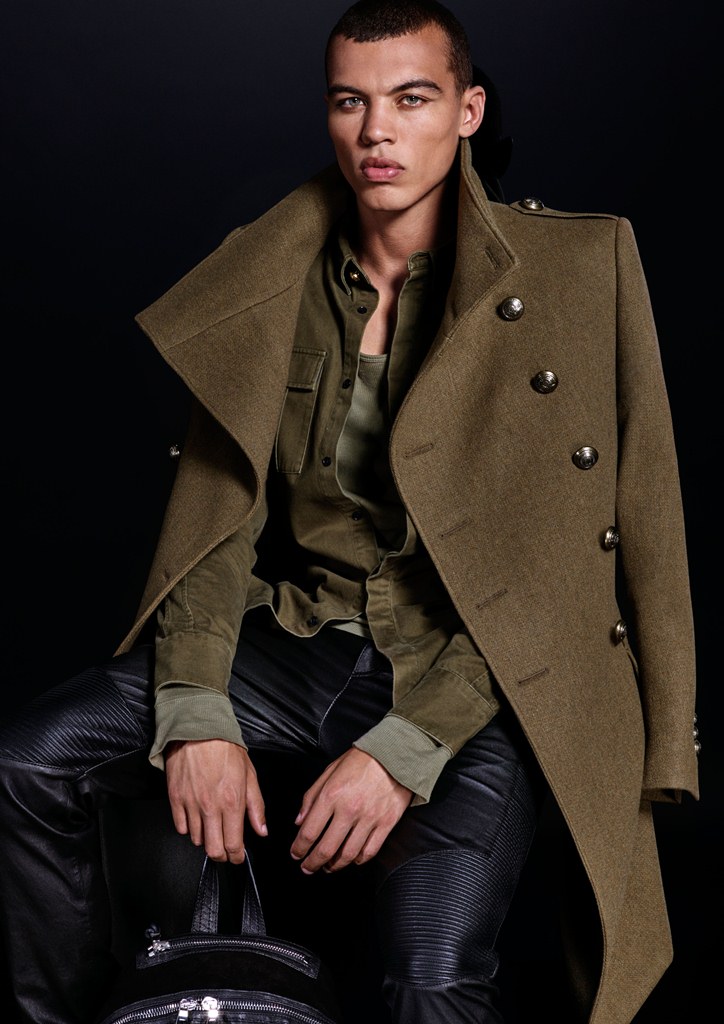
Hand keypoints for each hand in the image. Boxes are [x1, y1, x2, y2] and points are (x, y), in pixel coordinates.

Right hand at [165, 739, 266, 863]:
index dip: (237, 857)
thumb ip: (256, 806)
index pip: (234, 845)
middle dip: (222, 856)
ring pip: (197, 840)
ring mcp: (191, 804)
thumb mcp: (250, 775)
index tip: (238, 857)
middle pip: (213, 850)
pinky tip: (196, 818)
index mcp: (232, 802)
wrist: (199, 730)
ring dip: (206, 839)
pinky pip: (181, 827)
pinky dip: (189, 828)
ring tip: (212, 828)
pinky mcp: (175, 799)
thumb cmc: (226, 748)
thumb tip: (261, 830)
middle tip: (226, 851)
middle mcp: (211, 807)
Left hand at [290, 748, 412, 873]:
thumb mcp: (330, 770)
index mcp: (332, 795)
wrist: (395, 754)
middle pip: (326, 849)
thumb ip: (311, 796)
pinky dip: (358, 860)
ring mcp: (369, 819)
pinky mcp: (386, 824)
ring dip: (334, 866)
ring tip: (328, 867)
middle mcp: (349, 810)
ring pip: (348, 855)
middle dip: (312, 863)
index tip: (296, 854)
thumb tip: (300, 821)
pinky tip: (352, 859)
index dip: (299, 848)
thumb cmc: (362, 760)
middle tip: (307, 868)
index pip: (309, 832)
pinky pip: (370, 851)